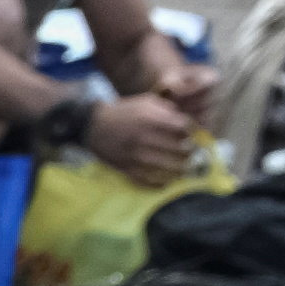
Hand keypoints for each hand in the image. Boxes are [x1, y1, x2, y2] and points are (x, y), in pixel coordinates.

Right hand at [87, 83, 203, 178]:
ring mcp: (136, 156)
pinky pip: (150, 181)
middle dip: (189, 151)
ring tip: (185, 168)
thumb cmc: (123, 112)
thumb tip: (186, 123)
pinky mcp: (127, 169)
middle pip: (180, 149)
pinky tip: (167, 181)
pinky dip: (161, 183)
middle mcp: (145, 138)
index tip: (190, 134)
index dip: (191, 132)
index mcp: (151, 119)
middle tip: (191, 152)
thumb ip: (167, 110)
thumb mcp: (146, 101)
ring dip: (181, 169)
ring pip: (169, 168)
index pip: (184, 128)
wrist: (93, 126)